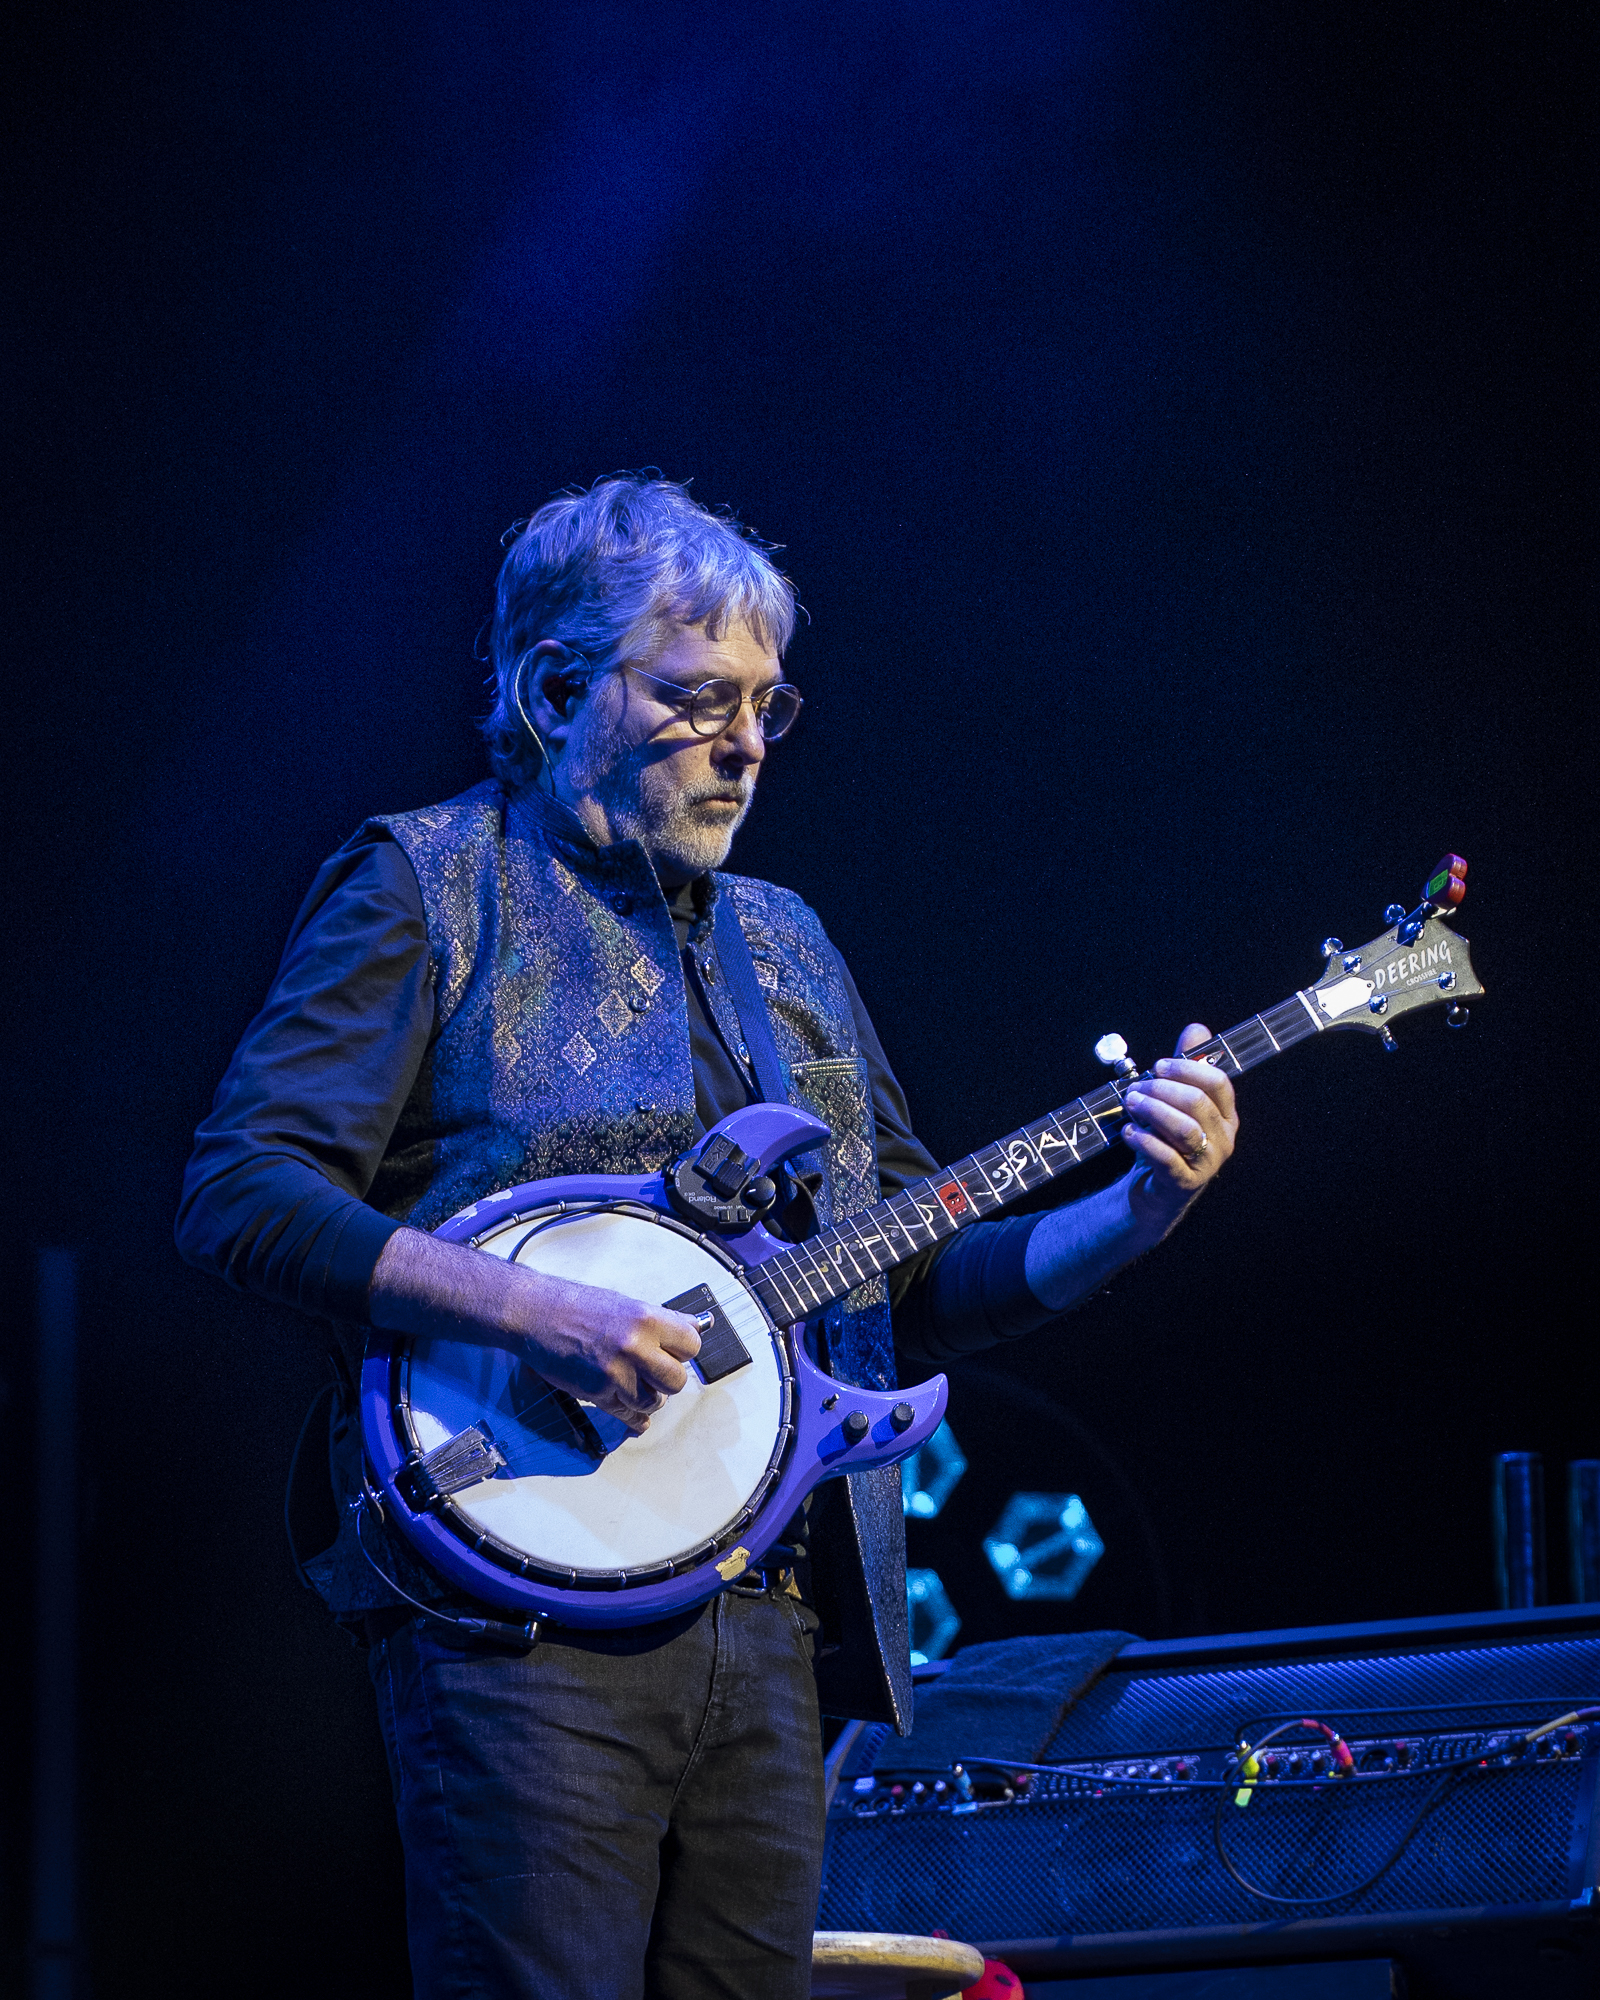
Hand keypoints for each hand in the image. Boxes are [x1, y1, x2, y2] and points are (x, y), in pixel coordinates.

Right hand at [499, 1268, 705, 1431]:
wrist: (537, 1315)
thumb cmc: (578, 1306)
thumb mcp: (628, 1304)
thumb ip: (664, 1320)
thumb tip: (698, 1325)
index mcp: (647, 1320)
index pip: (692, 1346)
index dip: (683, 1350)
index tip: (675, 1352)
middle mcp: (635, 1347)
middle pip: (677, 1380)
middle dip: (668, 1379)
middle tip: (656, 1371)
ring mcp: (616, 1373)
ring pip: (655, 1402)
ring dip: (649, 1398)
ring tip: (638, 1385)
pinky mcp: (598, 1393)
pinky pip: (629, 1415)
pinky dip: (634, 1416)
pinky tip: (636, 1413)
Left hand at [1121, 1023, 1238, 1231]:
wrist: (1155, 1191)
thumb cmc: (1167, 1141)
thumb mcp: (1176, 1102)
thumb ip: (1186, 1067)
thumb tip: (1197, 1030)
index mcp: (1225, 1115)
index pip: (1218, 1083)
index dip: (1187, 1069)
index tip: (1159, 1065)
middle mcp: (1223, 1138)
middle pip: (1197, 1103)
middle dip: (1162, 1089)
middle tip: (1135, 1089)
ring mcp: (1207, 1163)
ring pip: (1184, 1129)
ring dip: (1152, 1111)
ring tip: (1130, 1104)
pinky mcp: (1184, 1182)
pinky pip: (1166, 1158)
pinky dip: (1144, 1141)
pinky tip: (1129, 1133)